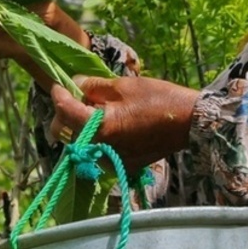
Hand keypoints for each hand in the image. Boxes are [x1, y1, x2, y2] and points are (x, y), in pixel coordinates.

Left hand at [49, 76, 200, 169]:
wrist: (188, 122)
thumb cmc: (158, 99)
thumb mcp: (124, 85)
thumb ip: (93, 85)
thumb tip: (74, 84)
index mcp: (100, 127)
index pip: (64, 112)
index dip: (58, 95)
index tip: (58, 85)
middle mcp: (100, 149)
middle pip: (64, 133)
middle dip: (65, 114)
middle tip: (79, 97)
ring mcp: (109, 160)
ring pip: (79, 142)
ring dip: (80, 125)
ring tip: (98, 109)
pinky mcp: (120, 164)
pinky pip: (97, 150)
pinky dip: (97, 136)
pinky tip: (112, 122)